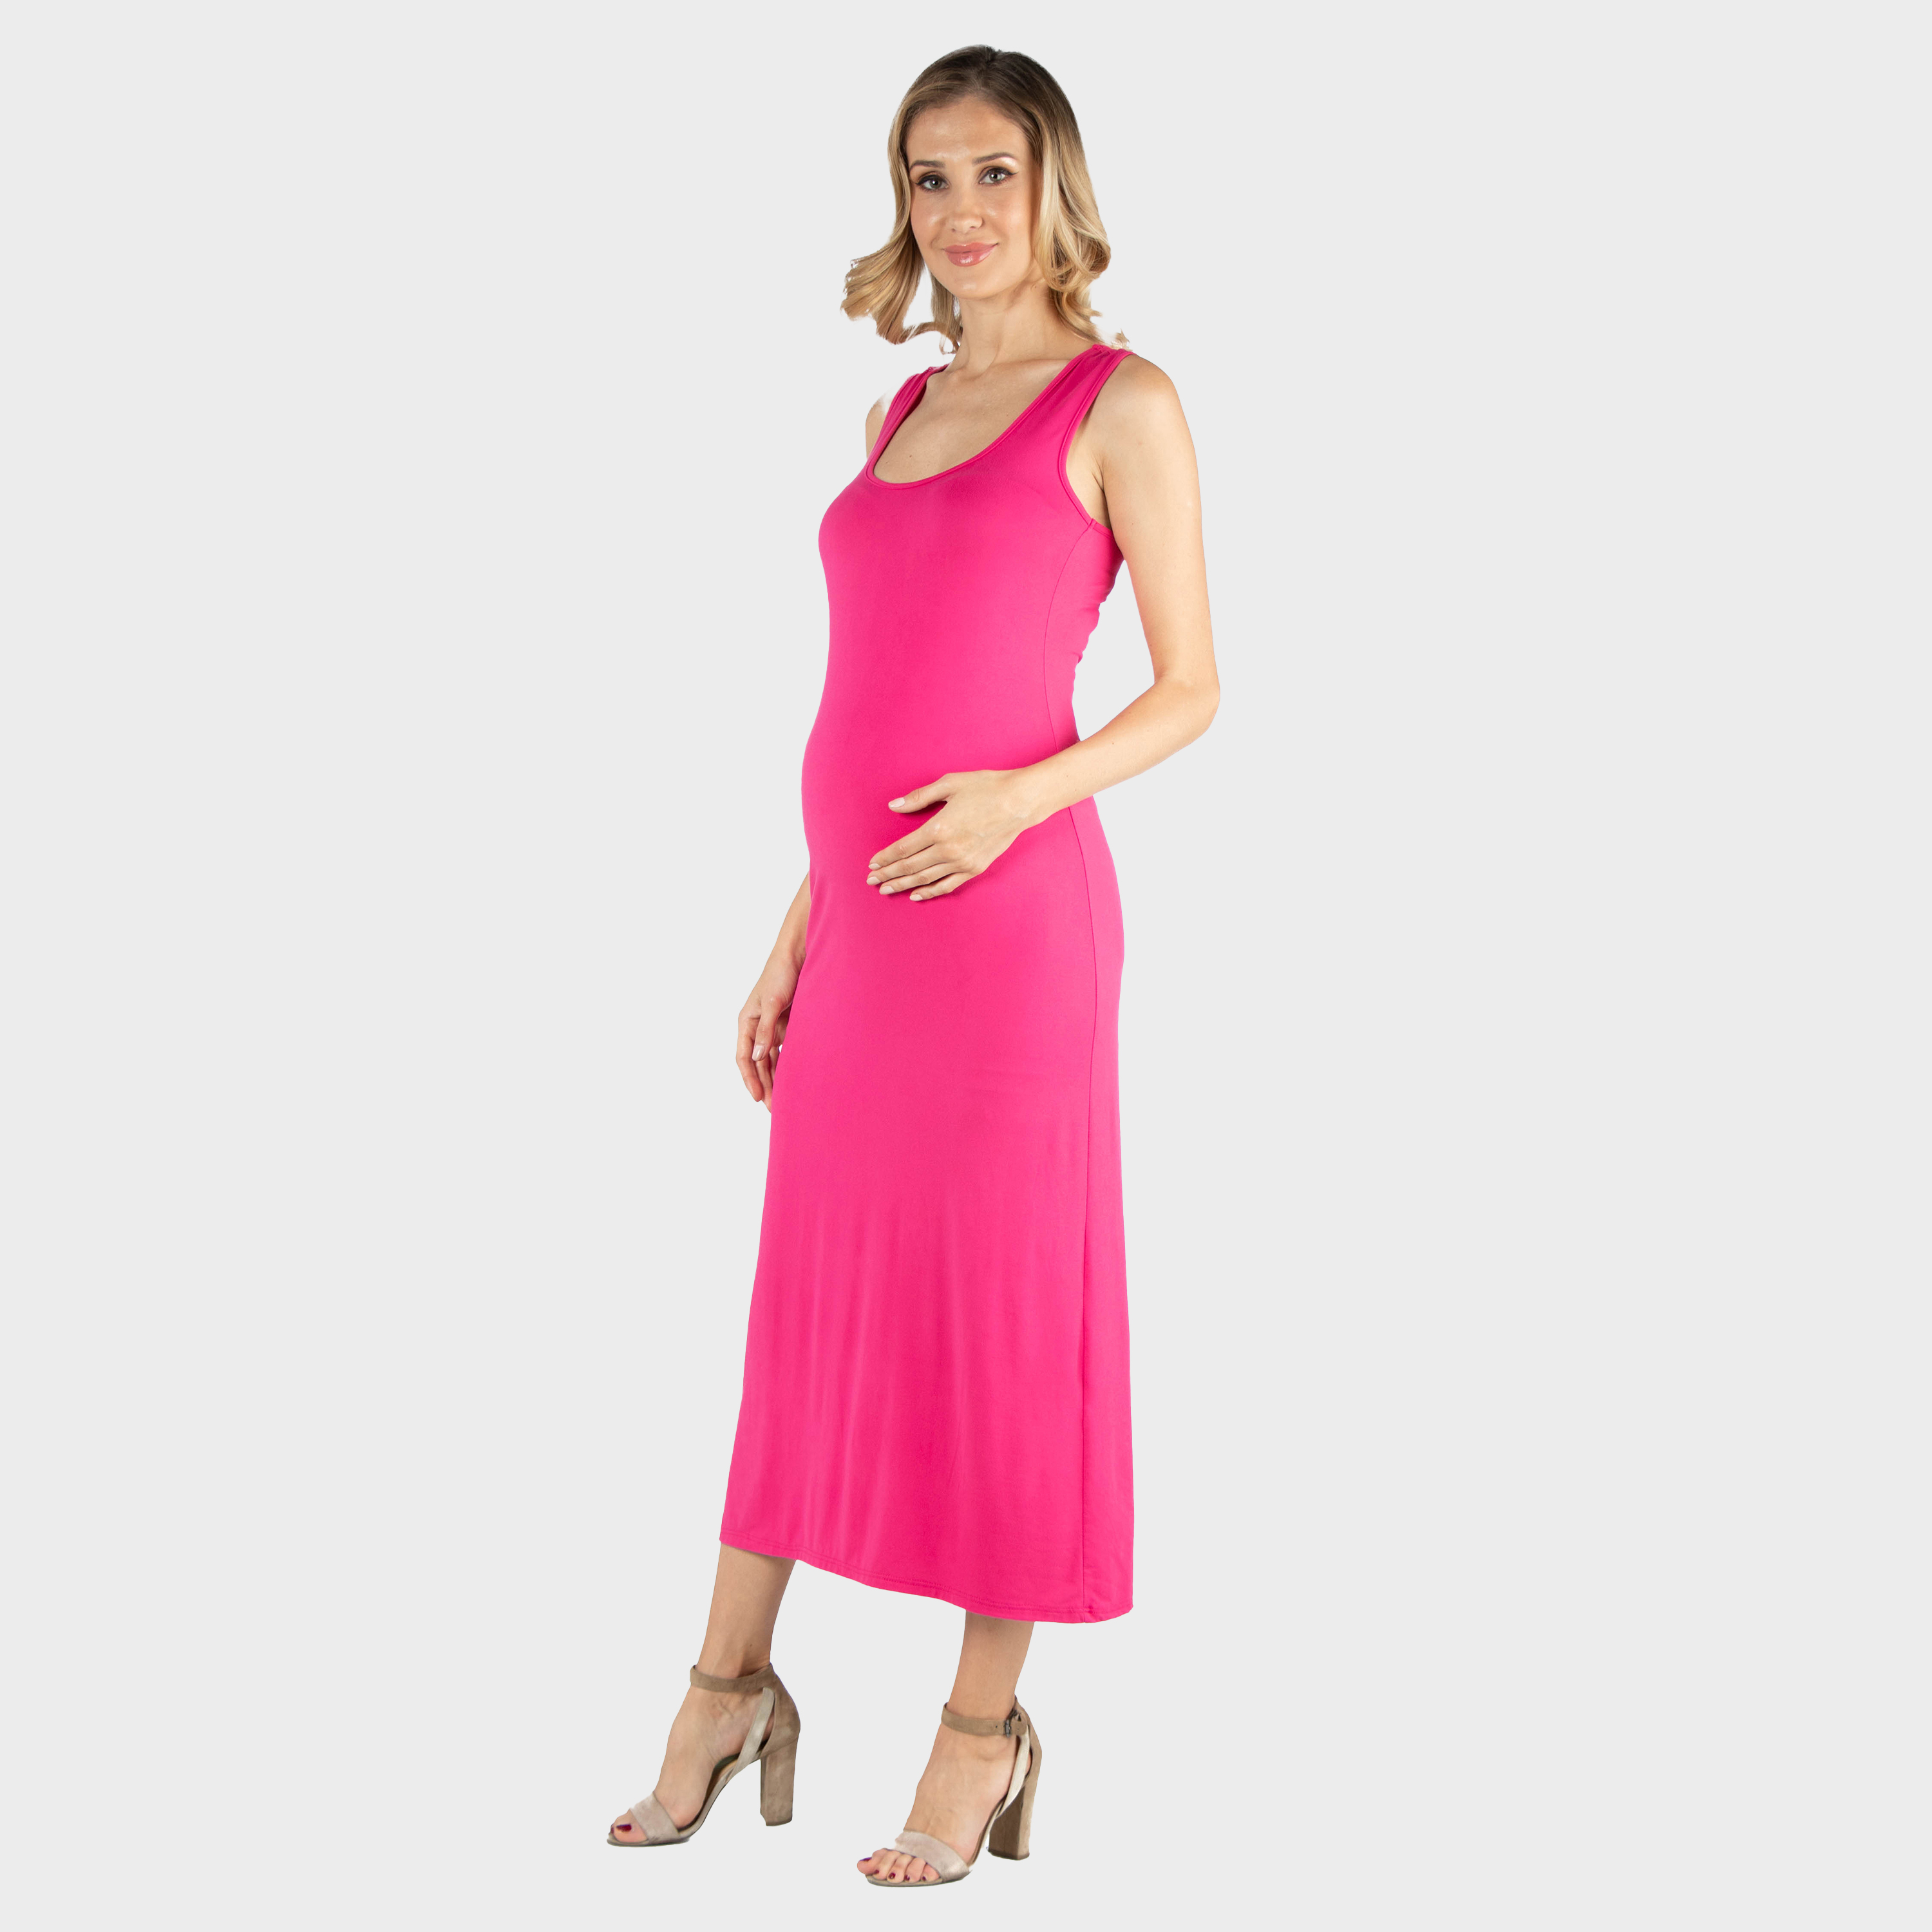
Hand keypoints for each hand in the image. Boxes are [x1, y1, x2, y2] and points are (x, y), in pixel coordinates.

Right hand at [736, 956, 798, 1107]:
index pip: (744, 1057)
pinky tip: (795, 1079)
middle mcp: (757, 1026)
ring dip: (776, 1078)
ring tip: (784, 1100)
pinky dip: (788, 1064)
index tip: (759, 1098)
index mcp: (747, 1021)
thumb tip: (758, 1056)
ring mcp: (772, 1026)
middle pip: (758, 1063)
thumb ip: (766, 1030)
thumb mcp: (773, 1003)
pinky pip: (785, 1050)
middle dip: (765, 1085)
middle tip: (774, 1109)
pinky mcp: (787, 1023)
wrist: (799, 954)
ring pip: (772, 1059)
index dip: (750, 1079)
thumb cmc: (781, 974)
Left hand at [866, 770, 1037, 900]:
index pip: (903, 849)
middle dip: (888, 875)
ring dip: (903, 885)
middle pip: (910, 867)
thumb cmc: (985, 787)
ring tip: (886, 890)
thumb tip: (894, 806)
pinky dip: (930, 892)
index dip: (885, 857)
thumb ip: (919, 797)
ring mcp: (962, 862)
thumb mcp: (949, 784)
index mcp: (939, 829)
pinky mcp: (975, 868)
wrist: (1020, 801)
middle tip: (871, 881)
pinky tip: (916, 895)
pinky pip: (947, 885)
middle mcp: (948, 850)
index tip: (872, 863)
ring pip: (925, 879)